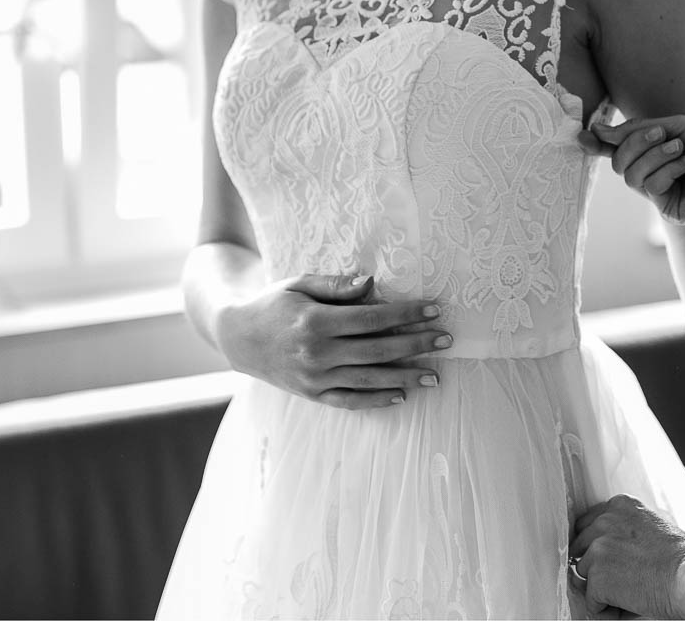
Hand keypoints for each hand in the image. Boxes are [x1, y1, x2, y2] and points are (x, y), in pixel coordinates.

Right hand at [214, 273, 450, 409]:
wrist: (238, 337)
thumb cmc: (274, 303)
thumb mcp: (299, 283)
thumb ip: (335, 285)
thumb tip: (372, 282)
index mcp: (315, 321)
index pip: (372, 318)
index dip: (406, 314)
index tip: (433, 310)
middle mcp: (317, 353)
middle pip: (378, 350)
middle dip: (416, 345)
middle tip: (446, 340)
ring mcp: (315, 378)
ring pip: (369, 380)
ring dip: (406, 378)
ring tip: (436, 375)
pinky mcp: (312, 394)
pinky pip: (350, 401)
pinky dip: (376, 400)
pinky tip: (401, 395)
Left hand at [570, 495, 684, 619]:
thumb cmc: (683, 558)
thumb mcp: (652, 526)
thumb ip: (624, 532)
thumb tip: (598, 553)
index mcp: (620, 506)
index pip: (588, 524)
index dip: (597, 546)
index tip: (611, 558)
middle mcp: (604, 521)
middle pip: (581, 548)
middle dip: (595, 565)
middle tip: (622, 578)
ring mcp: (598, 548)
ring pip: (585, 574)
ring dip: (601, 587)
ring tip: (629, 591)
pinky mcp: (598, 576)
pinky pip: (591, 600)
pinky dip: (606, 609)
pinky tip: (629, 604)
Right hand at [589, 116, 684, 226]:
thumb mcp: (679, 125)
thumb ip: (638, 130)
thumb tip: (598, 132)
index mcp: (657, 152)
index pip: (620, 150)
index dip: (599, 144)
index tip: (583, 135)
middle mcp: (655, 173)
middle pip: (618, 162)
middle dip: (636, 143)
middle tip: (663, 134)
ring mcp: (661, 193)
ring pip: (629, 175)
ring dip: (654, 155)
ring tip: (682, 148)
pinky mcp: (670, 209)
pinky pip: (649, 185)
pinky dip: (668, 168)